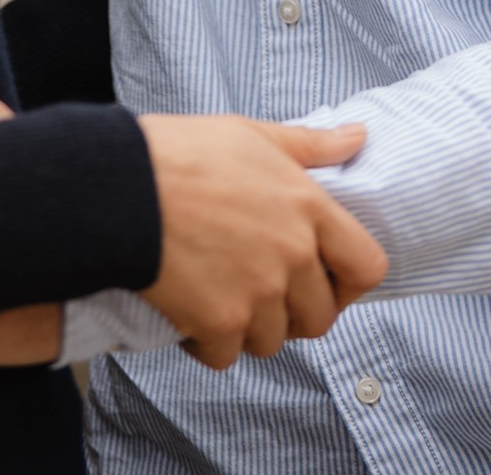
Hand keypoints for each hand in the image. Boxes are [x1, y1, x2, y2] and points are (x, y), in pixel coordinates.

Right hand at [138, 117, 385, 368]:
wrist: (123, 190)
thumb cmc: (183, 155)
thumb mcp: (253, 134)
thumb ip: (311, 145)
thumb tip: (358, 137)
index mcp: (308, 208)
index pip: (367, 267)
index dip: (350, 281)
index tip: (328, 278)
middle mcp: (292, 256)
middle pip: (320, 318)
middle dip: (294, 311)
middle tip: (263, 290)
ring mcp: (258, 294)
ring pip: (273, 340)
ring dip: (251, 327)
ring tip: (222, 293)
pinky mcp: (220, 324)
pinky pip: (228, 355)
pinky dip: (209, 343)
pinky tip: (191, 311)